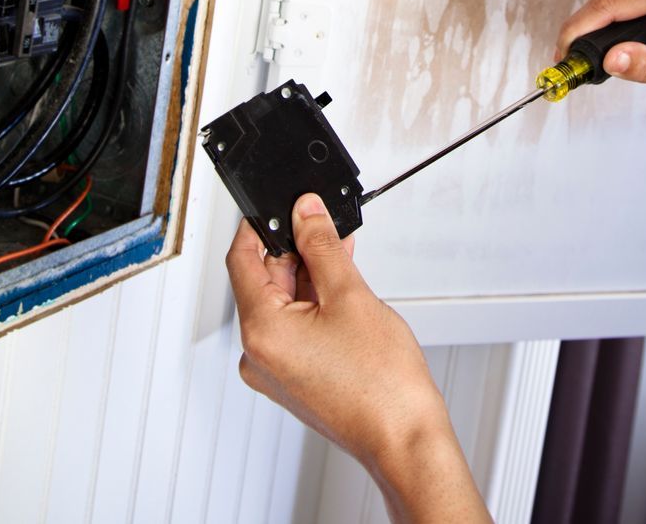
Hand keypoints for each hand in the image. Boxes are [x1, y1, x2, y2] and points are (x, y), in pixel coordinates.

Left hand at [227, 195, 486, 520]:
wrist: (404, 438)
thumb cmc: (382, 386)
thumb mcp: (350, 295)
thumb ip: (322, 246)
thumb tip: (305, 214)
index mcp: (260, 332)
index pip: (241, 260)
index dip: (261, 225)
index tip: (281, 206)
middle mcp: (258, 355)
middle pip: (264, 282)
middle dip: (296, 250)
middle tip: (325, 227)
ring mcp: (275, 371)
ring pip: (283, 305)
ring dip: (310, 277)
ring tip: (343, 258)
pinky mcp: (294, 380)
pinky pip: (295, 328)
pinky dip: (315, 305)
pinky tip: (342, 289)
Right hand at [554, 0, 645, 91]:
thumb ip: (645, 65)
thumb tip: (610, 60)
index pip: (610, 4)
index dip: (579, 28)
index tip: (562, 52)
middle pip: (603, 0)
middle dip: (581, 31)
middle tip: (571, 63)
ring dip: (592, 26)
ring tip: (592, 56)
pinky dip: (603, 19)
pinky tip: (609, 39)